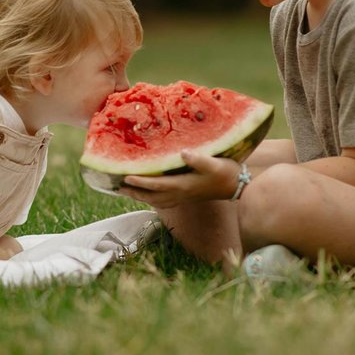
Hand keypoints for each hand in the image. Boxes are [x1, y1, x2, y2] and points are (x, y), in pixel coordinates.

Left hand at [118, 150, 241, 208]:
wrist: (237, 186)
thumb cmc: (225, 172)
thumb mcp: (214, 163)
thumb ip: (198, 159)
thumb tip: (182, 153)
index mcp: (183, 185)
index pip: (156, 185)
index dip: (140, 181)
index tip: (125, 177)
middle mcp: (180, 194)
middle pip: (151, 196)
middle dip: (134, 192)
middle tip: (117, 187)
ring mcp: (183, 197)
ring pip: (156, 201)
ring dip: (140, 196)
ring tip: (126, 190)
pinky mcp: (186, 197)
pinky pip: (163, 201)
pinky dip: (151, 199)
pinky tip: (148, 194)